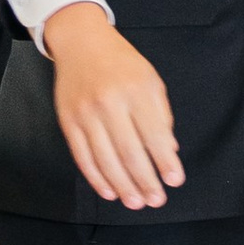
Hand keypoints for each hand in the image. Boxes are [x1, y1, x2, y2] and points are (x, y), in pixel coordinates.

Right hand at [41, 3, 182, 210]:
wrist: (81, 42)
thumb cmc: (122, 63)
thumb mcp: (151, 80)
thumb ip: (161, 115)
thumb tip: (168, 152)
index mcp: (136, 91)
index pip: (154, 134)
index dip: (165, 162)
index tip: (175, 181)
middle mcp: (110, 103)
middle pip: (129, 152)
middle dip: (145, 181)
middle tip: (156, 200)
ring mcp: (86, 113)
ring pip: (105, 159)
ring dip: (122, 185)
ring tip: (135, 202)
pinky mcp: (68, 121)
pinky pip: (83, 156)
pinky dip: (96, 177)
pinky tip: (109, 190)